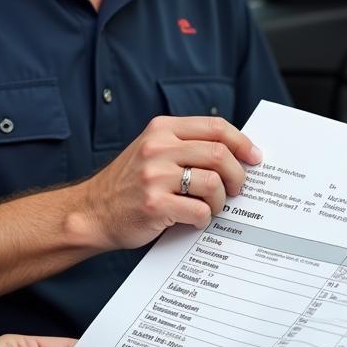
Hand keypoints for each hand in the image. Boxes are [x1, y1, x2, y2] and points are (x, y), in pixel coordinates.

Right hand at [74, 115, 261, 249]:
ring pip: (213, 184)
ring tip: (211, 207)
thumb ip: (185, 145)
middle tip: (236, 189)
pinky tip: (195, 220)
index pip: (215, 127)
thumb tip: (235, 153)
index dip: (242, 142)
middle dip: (236, 175)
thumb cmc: (129, 184)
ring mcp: (155, 177)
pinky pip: (199, 212)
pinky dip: (204, 219)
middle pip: (219, 154)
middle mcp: (158, 148)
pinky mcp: (155, 205)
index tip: (254, 157)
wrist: (92, 211)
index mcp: (162, 129)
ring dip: (220, 200)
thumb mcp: (152, 150)